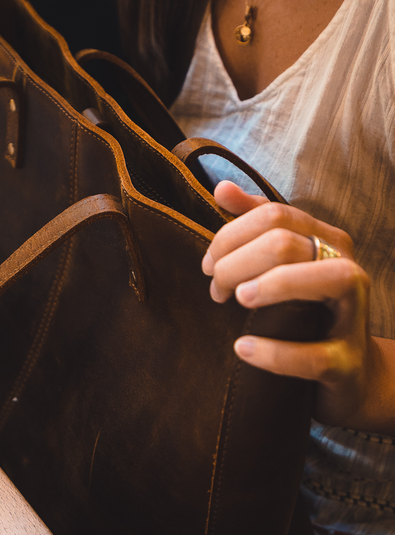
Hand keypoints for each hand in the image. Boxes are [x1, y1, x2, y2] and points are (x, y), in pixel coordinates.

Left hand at [202, 180, 389, 431]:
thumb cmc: (304, 308)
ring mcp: (353, 314)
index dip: (229, 236)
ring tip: (235, 300)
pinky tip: (242, 348)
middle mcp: (346, 267)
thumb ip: (253, 223)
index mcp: (326, 239)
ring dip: (268, 286)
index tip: (207, 264)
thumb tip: (222, 188)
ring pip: (324, 278)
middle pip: (285, 242)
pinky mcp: (347, 362)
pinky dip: (272, 352)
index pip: (273, 214)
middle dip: (235, 263)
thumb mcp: (280, 261)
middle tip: (215, 290)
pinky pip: (314, 355)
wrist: (348, 371)